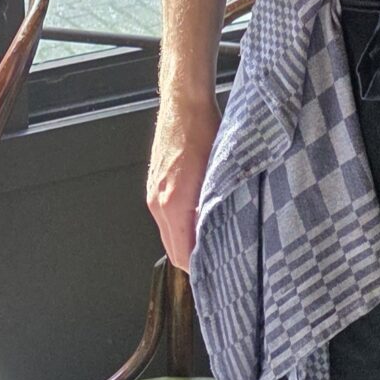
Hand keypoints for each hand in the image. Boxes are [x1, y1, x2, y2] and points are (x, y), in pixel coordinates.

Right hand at [146, 93, 220, 270]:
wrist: (184, 103)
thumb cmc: (203, 130)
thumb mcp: (220, 172)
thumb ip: (217, 207)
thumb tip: (224, 235)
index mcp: (173, 203)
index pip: (182, 255)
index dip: (201, 269)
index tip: (219, 275)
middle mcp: (158, 202)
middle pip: (174, 250)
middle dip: (194, 259)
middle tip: (221, 263)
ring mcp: (154, 194)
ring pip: (170, 234)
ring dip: (188, 240)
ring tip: (214, 238)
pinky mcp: (156, 185)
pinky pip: (167, 217)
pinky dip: (181, 224)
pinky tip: (201, 215)